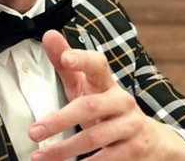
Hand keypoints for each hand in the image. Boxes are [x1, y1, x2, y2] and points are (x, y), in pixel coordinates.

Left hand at [27, 30, 184, 160]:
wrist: (151, 140)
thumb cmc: (106, 108)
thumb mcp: (87, 86)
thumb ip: (66, 64)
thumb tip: (49, 35)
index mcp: (106, 82)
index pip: (97, 64)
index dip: (82, 59)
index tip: (66, 58)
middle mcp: (122, 101)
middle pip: (89, 106)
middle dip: (59, 120)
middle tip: (33, 131)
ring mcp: (131, 126)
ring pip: (95, 137)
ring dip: (65, 149)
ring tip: (40, 156)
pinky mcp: (135, 150)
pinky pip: (108, 159)